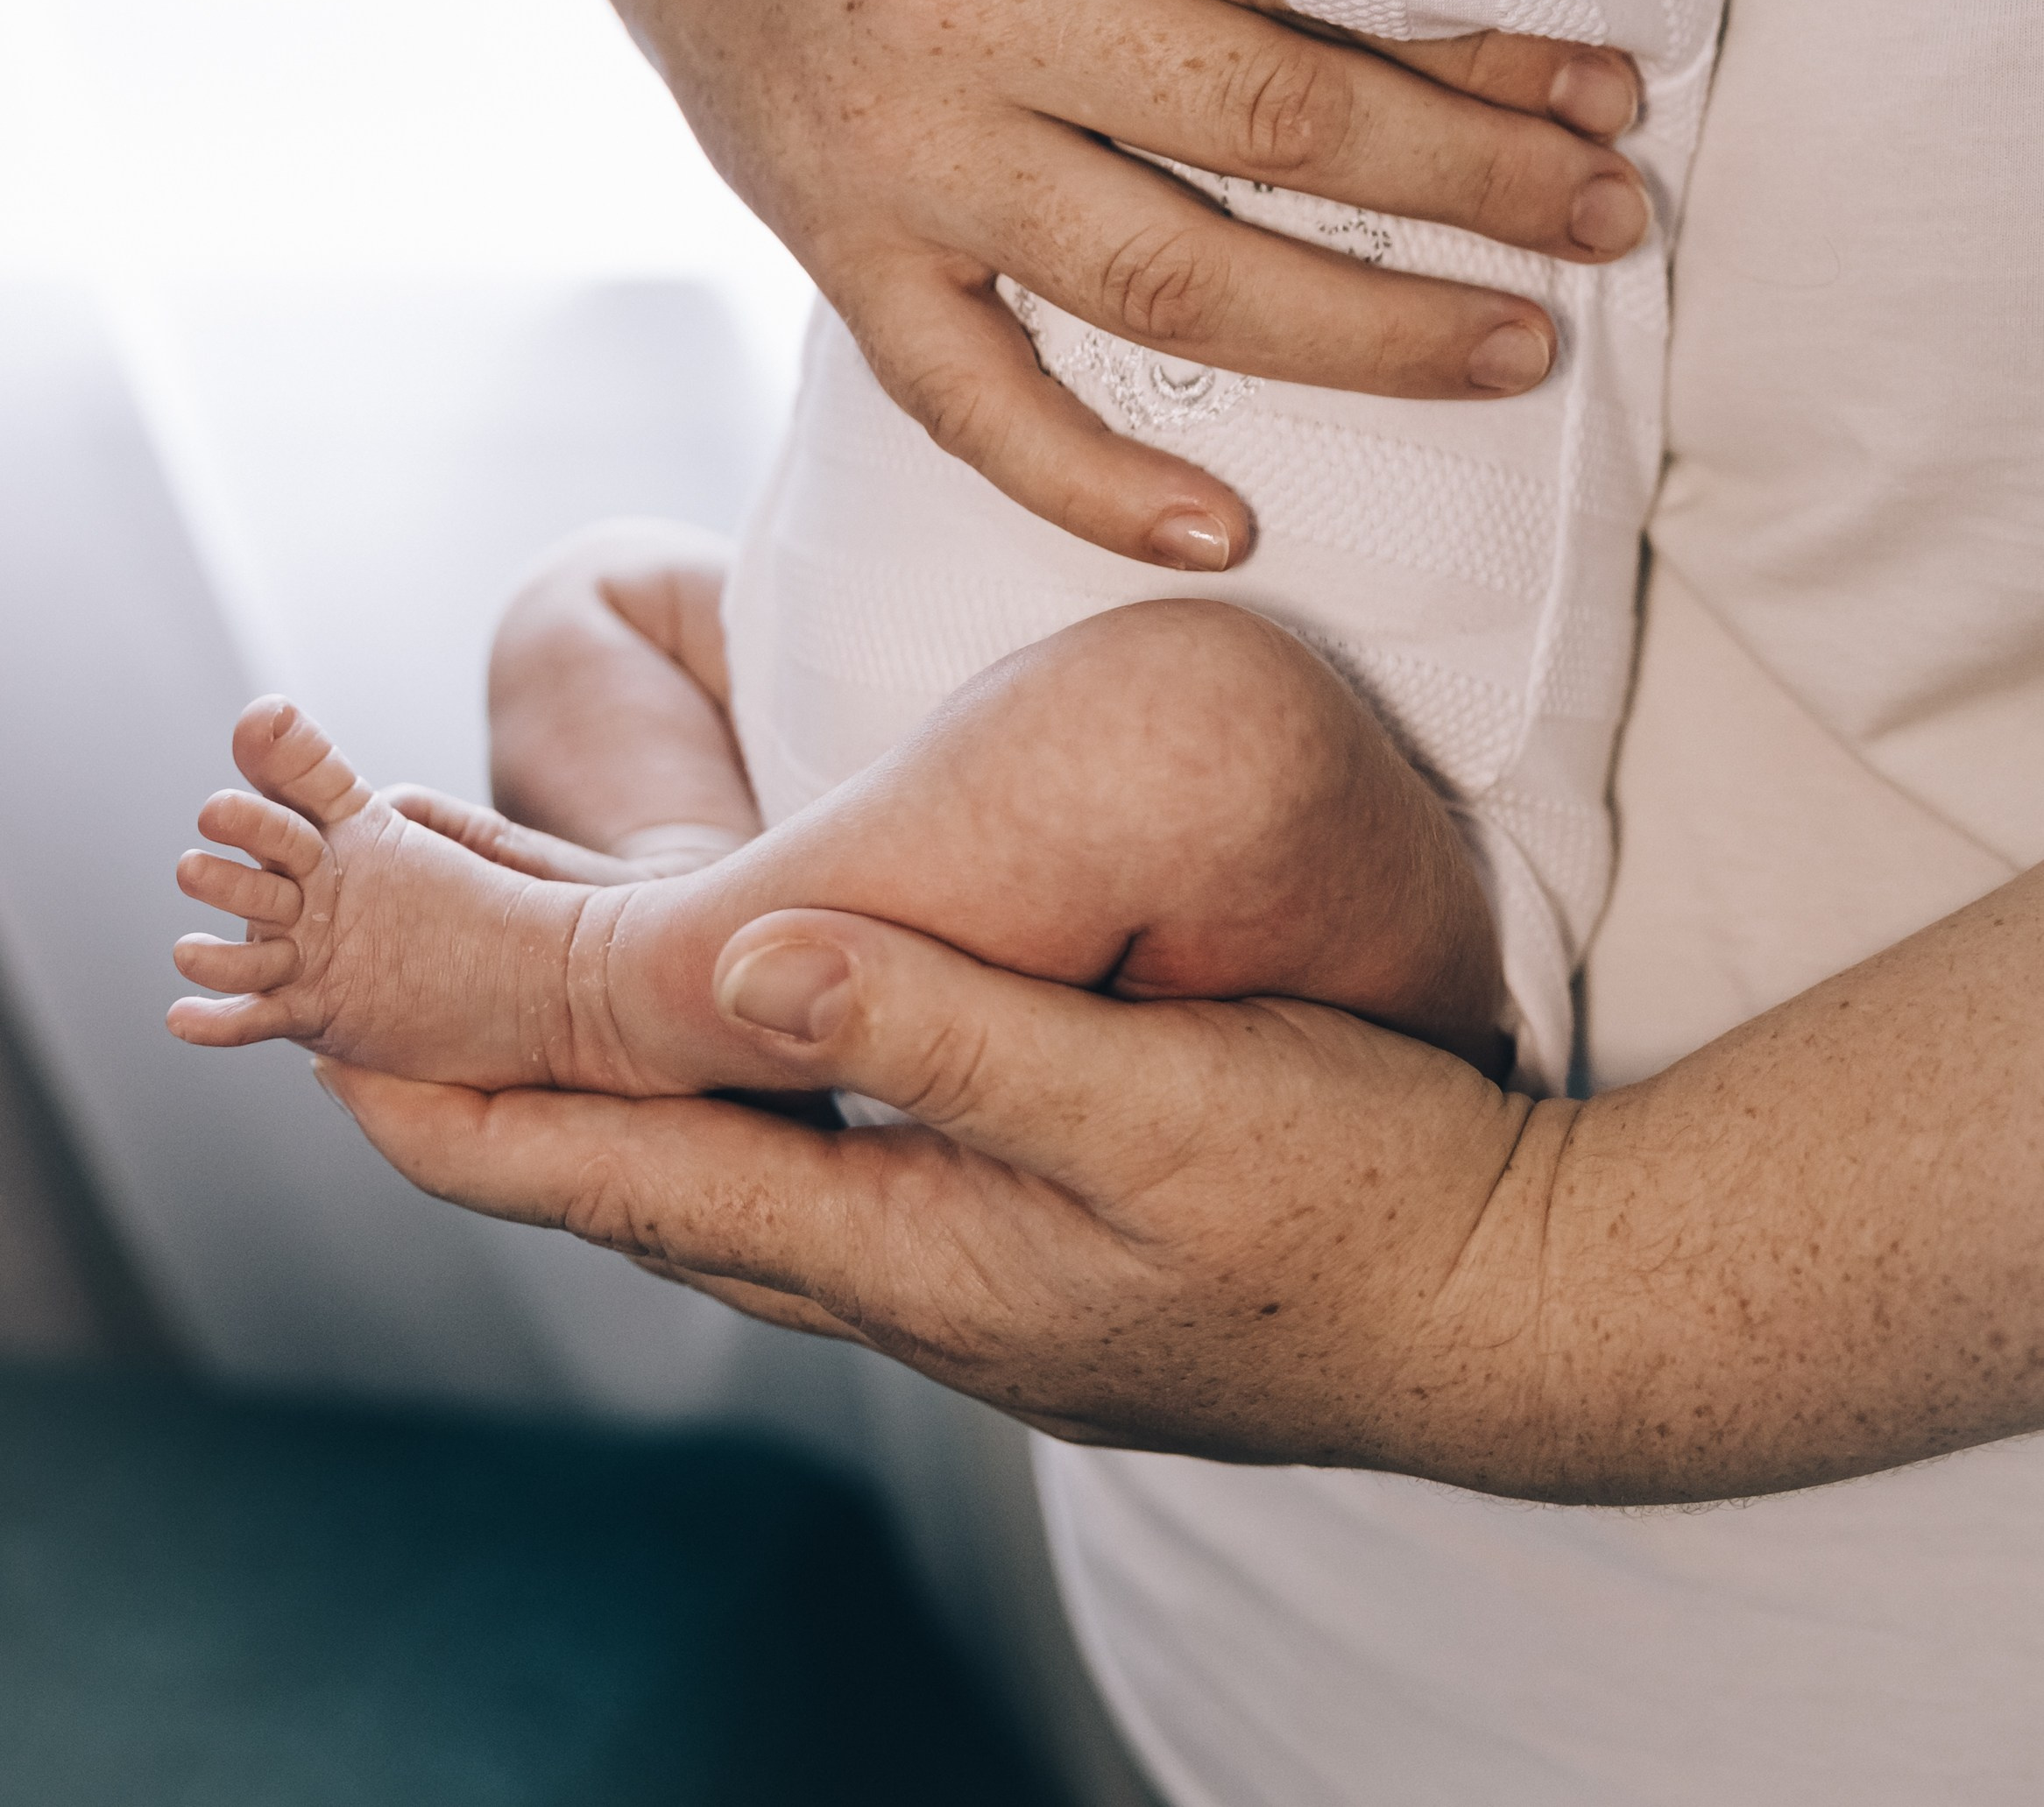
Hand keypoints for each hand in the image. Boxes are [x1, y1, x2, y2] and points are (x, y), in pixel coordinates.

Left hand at [319, 861, 2043, 1501]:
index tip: (345, 1067)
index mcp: (921, 1249)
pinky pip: (835, 1209)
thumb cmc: (1346, 1200)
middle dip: (524, 1134)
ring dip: (631, 1143)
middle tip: (397, 1059)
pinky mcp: (1043, 1279)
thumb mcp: (1154, 1101)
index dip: (488, 1124)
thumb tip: (739, 953)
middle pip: (668, 1210)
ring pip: (749, 1215)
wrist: (1507, 1316)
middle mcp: (925, 1290)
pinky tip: (766, 1100)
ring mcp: (985, 1300)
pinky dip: (749, 1148)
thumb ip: (947, 1025)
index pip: (646, 1183)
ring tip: (544, 1074)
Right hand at [574, 0, 1647, 568]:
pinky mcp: (836, 253)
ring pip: (1158, 286)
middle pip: (1266, 133)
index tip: (1599, 75)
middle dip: (1472, 188)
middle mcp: (955, 11)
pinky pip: (961, 403)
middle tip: (1614, 217)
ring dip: (1361, 340)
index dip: (1470, 33)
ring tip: (1518, 350)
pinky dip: (1085, 486)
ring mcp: (891, 156)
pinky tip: (1225, 536)